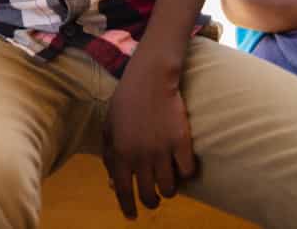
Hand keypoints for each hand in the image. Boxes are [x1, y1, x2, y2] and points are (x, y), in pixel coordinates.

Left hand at [102, 57, 196, 218]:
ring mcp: (163, 150)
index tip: (132, 217)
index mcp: (120, 152)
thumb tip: (112, 181)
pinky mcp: (182, 143)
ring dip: (168, 189)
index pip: (123, 190)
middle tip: (153, 199)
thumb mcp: (108, 127)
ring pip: (170, 188)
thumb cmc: (125, 102)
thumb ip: (108, 154)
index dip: (127, 207)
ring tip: (166, 183)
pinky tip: (181, 167)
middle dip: (151, 201)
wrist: (149, 80)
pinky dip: (185, 174)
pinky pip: (188, 172)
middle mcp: (141, 156)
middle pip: (149, 194)